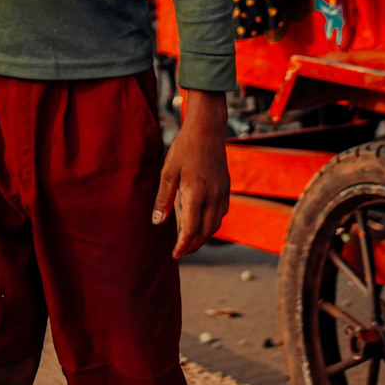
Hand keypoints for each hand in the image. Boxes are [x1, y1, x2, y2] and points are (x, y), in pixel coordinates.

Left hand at [152, 89, 229, 258]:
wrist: (207, 129)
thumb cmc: (184, 148)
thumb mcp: (168, 171)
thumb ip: (164, 199)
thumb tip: (158, 223)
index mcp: (196, 194)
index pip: (190, 230)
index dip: (183, 246)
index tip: (175, 255)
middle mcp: (213, 198)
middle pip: (205, 232)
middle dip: (192, 245)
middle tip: (180, 252)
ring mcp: (223, 194)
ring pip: (215, 225)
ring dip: (203, 237)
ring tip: (189, 241)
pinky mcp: (227, 189)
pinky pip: (221, 214)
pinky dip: (211, 224)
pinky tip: (202, 222)